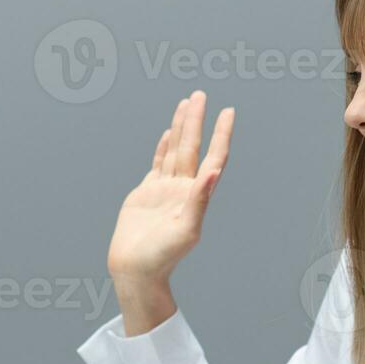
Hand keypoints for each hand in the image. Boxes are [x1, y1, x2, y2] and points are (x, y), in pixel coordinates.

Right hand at [105, 90, 234, 285]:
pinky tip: (167, 134)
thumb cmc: (162, 256)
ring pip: (175, 151)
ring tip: (186, 104)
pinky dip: (163, 147)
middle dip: (197, 121)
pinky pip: (157, 164)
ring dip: (181, 128)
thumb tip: (214, 172)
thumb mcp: (186, 230)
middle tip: (201, 94)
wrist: (135, 269)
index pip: (213, 158)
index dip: (221, 135)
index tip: (228, 112)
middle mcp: (184, 189)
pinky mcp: (146, 193)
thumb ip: (200, 200)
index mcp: (197, 195)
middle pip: (192, 147)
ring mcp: (165, 190)